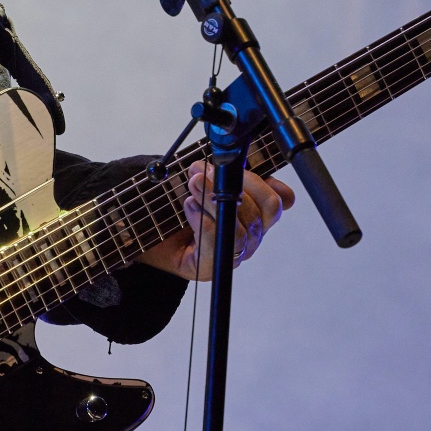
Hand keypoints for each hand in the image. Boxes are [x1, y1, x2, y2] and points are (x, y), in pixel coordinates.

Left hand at [139, 163, 294, 280]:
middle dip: (233, 185)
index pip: (278, 202)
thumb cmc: (184, 205)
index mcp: (257, 213)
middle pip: (262, 212)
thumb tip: (233, 162)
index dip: (262, 183)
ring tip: (192, 185)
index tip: (236, 167)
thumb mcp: (207, 180)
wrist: (153, 233)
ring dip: (213, 200)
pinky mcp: (211, 267)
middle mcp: (250, 235)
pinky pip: (218, 246)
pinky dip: (203, 223)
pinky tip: (191, 207)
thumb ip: (224, 171)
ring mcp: (233, 253)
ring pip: (240, 229)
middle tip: (203, 171)